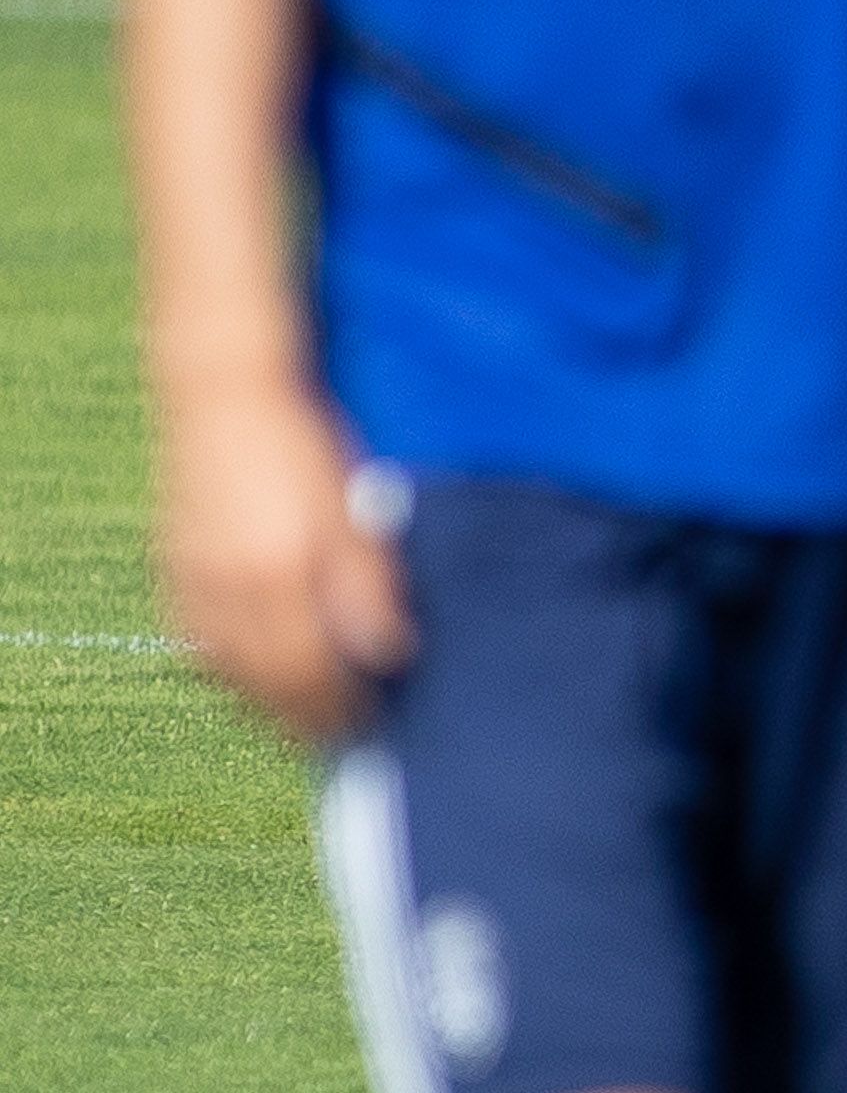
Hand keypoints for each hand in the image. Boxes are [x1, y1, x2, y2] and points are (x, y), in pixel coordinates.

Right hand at [158, 377, 408, 744]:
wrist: (223, 398)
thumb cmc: (303, 444)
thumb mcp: (355, 510)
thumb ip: (369, 586)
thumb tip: (389, 653)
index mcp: (281, 574)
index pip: (312, 672)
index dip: (340, 706)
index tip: (370, 724)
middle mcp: (229, 591)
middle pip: (268, 682)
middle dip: (304, 718)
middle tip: (340, 736)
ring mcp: (191, 585)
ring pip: (228, 672)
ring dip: (264, 704)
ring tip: (301, 717)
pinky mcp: (170, 574)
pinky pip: (198, 645)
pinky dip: (229, 670)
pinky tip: (255, 673)